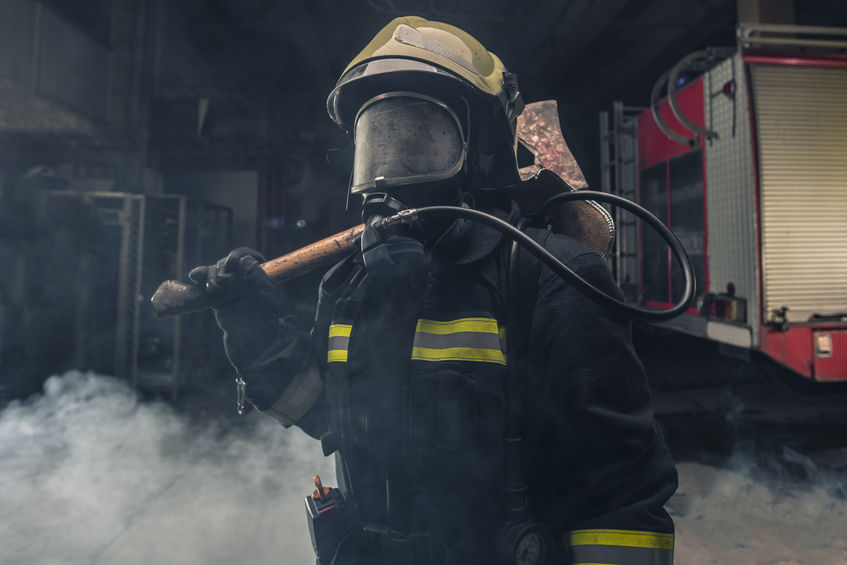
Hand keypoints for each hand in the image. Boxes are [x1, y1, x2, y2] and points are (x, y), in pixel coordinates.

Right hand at [188, 247, 280, 368]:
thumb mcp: (267, 301)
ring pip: (214, 271)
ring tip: (213, 290)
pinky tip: (194, 278)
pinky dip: (200, 277)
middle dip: (221, 269)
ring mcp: (228, 286)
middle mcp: (242, 278)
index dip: (238, 256)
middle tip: (222, 284)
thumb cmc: (264, 322)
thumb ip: (260, 283)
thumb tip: (249, 265)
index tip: (232, 263)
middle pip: (226, 262)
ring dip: (210, 276)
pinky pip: (205, 282)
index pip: (246, 256)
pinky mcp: (216, 296)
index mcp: (258, 275)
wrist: (252, 342)